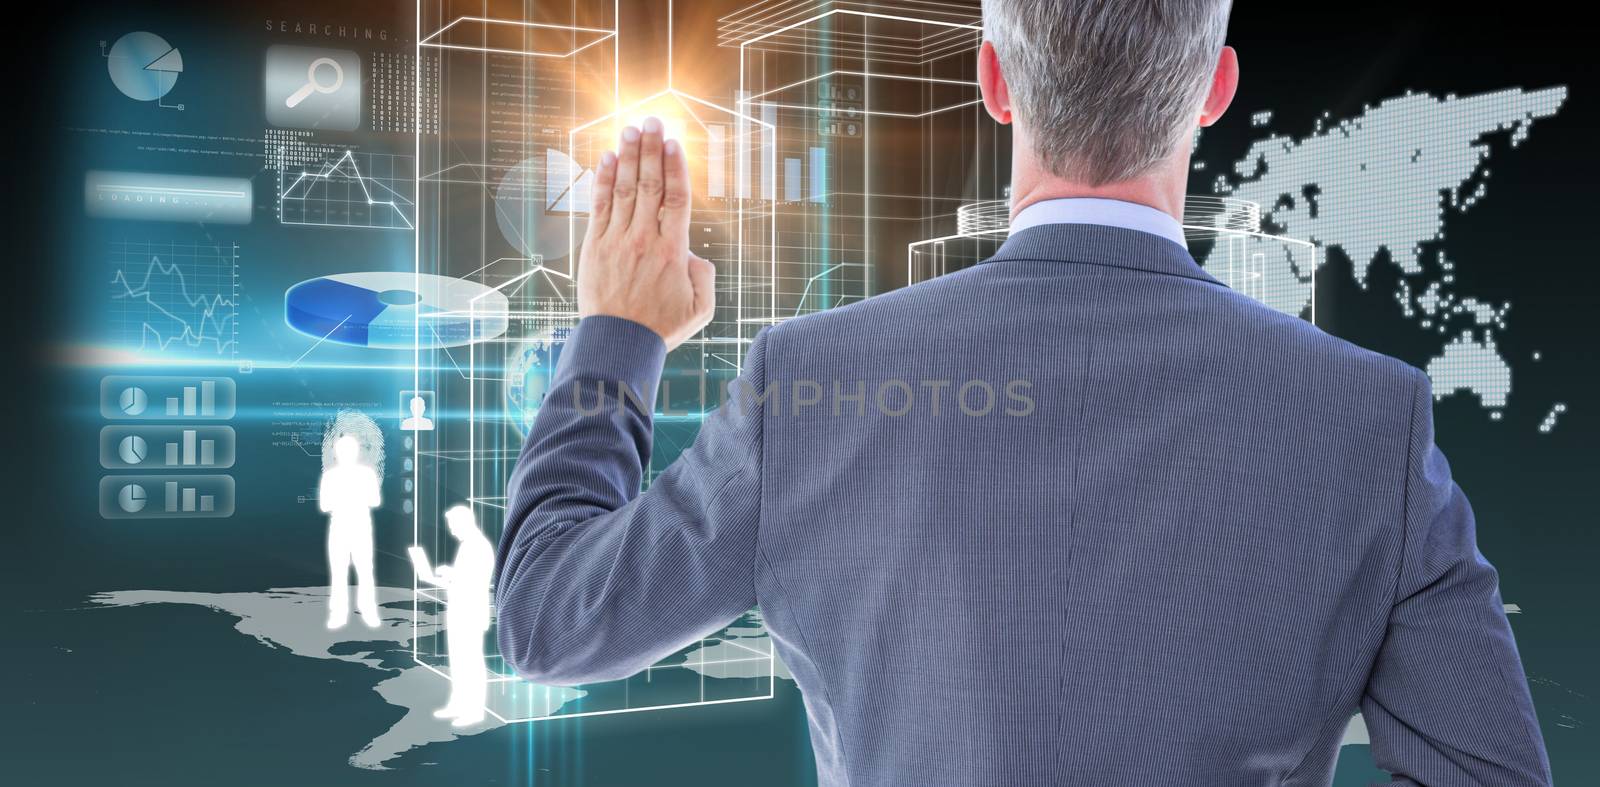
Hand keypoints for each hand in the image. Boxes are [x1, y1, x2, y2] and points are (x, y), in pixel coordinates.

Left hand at [577, 117, 715, 350]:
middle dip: (651, 149)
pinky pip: (600, 206)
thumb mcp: (700, 309)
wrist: (618, 345)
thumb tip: (695, 255)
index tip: (674, 143)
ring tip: (631, 128)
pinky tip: (607, 158)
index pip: (676, 198)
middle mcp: (644, 239)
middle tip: (653, 121)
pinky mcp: (594, 247)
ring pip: (624, 189)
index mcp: (673, 252)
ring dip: (628, 155)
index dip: (676, 166)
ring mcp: (617, 241)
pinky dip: (603, 180)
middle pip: (650, 184)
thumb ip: (706, 277)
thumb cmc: (660, 328)